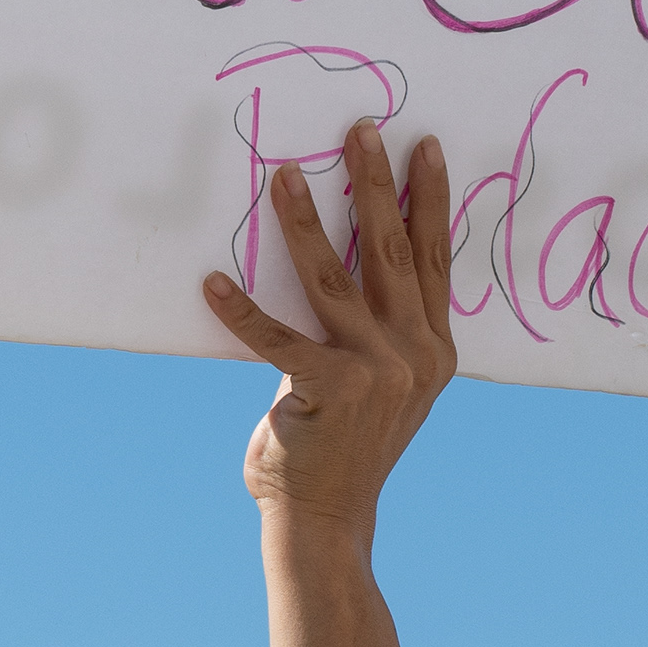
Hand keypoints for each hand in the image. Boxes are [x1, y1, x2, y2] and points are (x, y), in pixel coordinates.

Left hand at [201, 121, 455, 535]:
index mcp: (434, 349)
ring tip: (286, 174)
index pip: (435, 259)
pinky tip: (212, 282)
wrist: (328, 516)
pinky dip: (240, 310)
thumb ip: (385, 331)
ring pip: (334, 279)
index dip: (430, 200)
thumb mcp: (387, 383)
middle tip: (361, 130)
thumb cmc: (346, 444)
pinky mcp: (328, 391)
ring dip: (307, 222)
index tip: (426, 146)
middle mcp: (414, 355)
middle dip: (375, 185)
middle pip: (391, 252)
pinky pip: (275, 338)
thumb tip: (354, 258)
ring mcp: (375, 373)